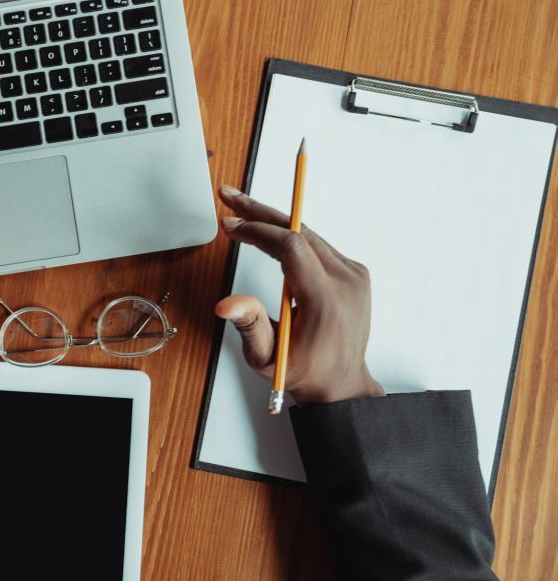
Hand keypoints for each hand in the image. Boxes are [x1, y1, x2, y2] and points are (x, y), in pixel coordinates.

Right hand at [215, 185, 383, 405]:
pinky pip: (317, 244)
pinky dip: (290, 235)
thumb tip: (226, 304)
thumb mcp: (267, 358)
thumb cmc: (303, 373)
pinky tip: (267, 231)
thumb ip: (250, 326)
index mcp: (326, 301)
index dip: (257, 230)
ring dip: (274, 220)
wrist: (341, 384)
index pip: (291, 247)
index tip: (231, 226)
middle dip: (261, 212)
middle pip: (300, 231)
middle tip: (230, 197)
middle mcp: (346, 282)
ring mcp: (354, 275)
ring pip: (308, 233)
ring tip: (242, 210)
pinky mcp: (354, 273)